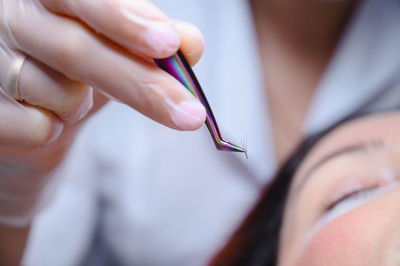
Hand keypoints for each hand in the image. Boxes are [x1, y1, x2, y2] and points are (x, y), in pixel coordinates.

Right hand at [0, 0, 205, 225]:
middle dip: (140, 84)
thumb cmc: (71, 73)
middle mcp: (8, 17)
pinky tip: (42, 118)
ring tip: (69, 99)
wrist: (21, 116)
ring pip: (61, 95)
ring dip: (82, 107)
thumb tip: (192, 43)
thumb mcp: (112, 51)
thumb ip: (148, 43)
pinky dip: (54, 130)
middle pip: (77, 50)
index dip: (125, 19)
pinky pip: (36, 129)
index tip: (169, 45)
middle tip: (190, 114)